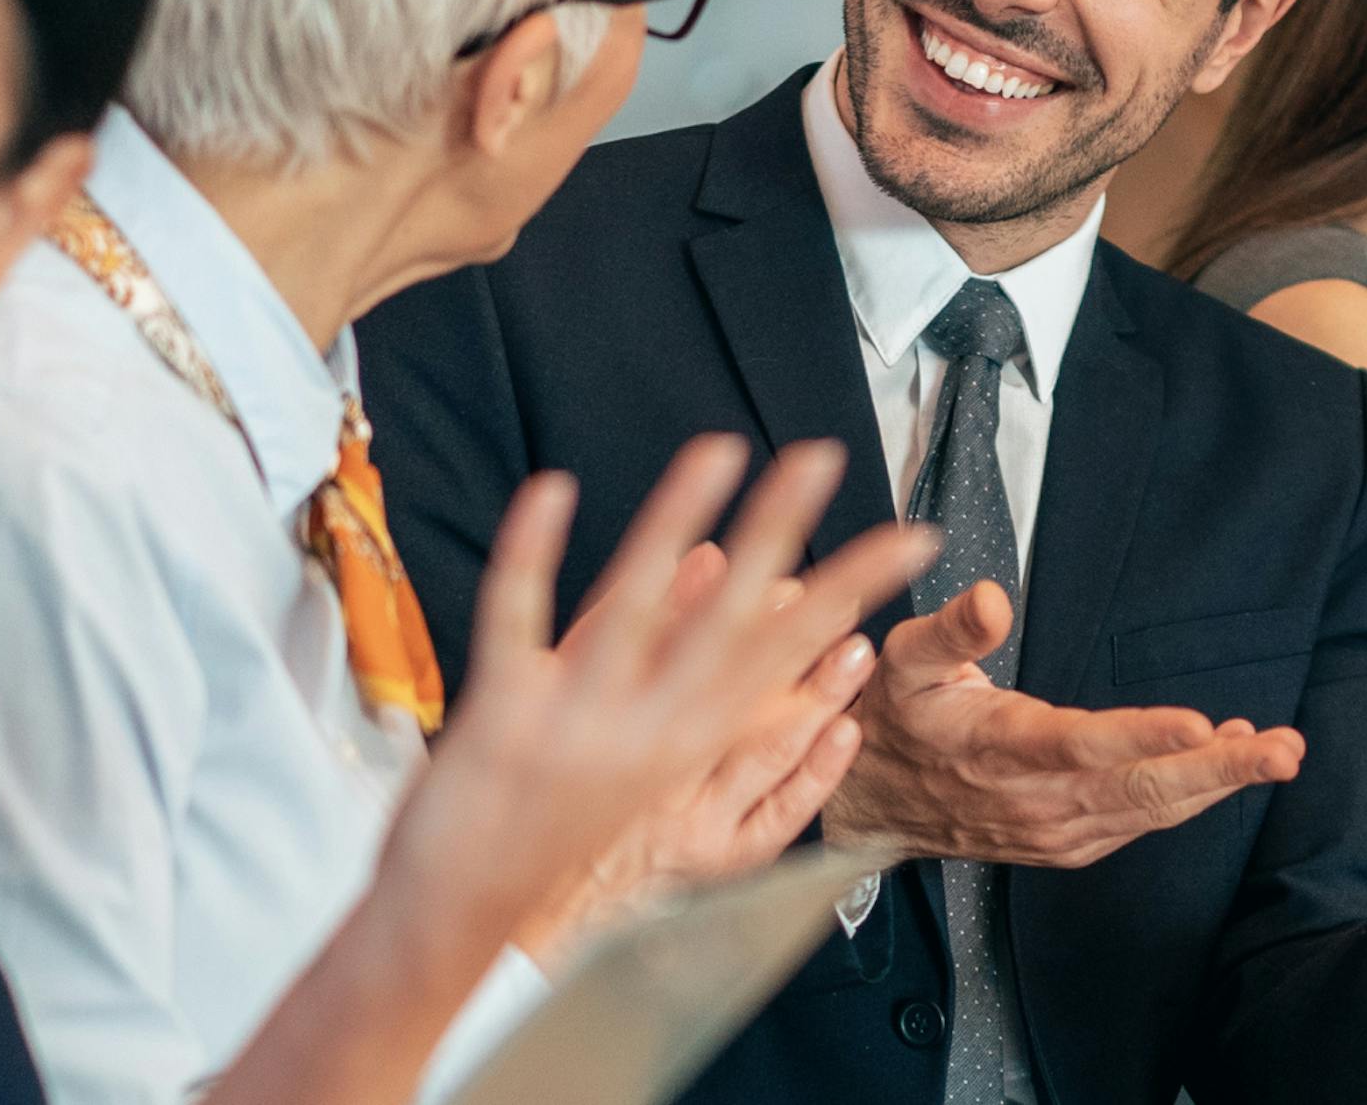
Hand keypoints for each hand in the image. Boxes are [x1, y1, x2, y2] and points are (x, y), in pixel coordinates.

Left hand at [369, 436, 933, 954]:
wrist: (461, 912)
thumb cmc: (558, 838)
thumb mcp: (653, 771)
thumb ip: (703, 692)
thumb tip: (740, 594)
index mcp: (693, 746)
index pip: (790, 653)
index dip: (852, 593)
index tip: (905, 542)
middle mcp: (651, 735)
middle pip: (734, 623)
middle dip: (781, 531)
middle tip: (820, 462)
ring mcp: (577, 723)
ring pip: (636, 607)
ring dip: (675, 519)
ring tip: (716, 454)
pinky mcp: (501, 714)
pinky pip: (518, 618)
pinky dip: (532, 552)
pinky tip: (553, 493)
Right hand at [820, 581, 1304, 867]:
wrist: (872, 805)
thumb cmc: (896, 718)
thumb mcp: (903, 659)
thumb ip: (950, 628)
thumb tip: (991, 597)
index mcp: (998, 749)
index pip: (1080, 745)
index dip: (1143, 737)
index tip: (1201, 724)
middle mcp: (1034, 801)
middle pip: (1139, 789)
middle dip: (1218, 769)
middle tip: (1282, 750)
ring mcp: (1056, 830)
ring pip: (1150, 810)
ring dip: (1218, 783)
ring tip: (1277, 751)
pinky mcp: (1070, 843)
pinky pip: (1141, 822)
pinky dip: (1190, 796)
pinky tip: (1225, 763)